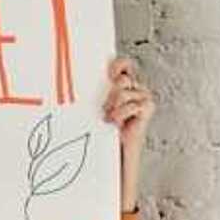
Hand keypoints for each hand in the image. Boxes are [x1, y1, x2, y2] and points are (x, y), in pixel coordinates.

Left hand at [103, 57, 155, 211]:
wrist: (113, 156)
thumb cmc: (101, 133)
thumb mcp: (94, 110)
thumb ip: (94, 94)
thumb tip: (72, 81)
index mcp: (122, 86)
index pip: (124, 64)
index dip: (118, 64)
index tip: (107, 72)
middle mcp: (134, 89)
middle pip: (121, 78)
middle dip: (109, 93)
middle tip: (103, 109)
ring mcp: (143, 99)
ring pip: (124, 89)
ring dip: (113, 105)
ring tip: (108, 119)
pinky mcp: (147, 109)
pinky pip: (134, 103)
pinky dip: (122, 113)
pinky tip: (116, 123)